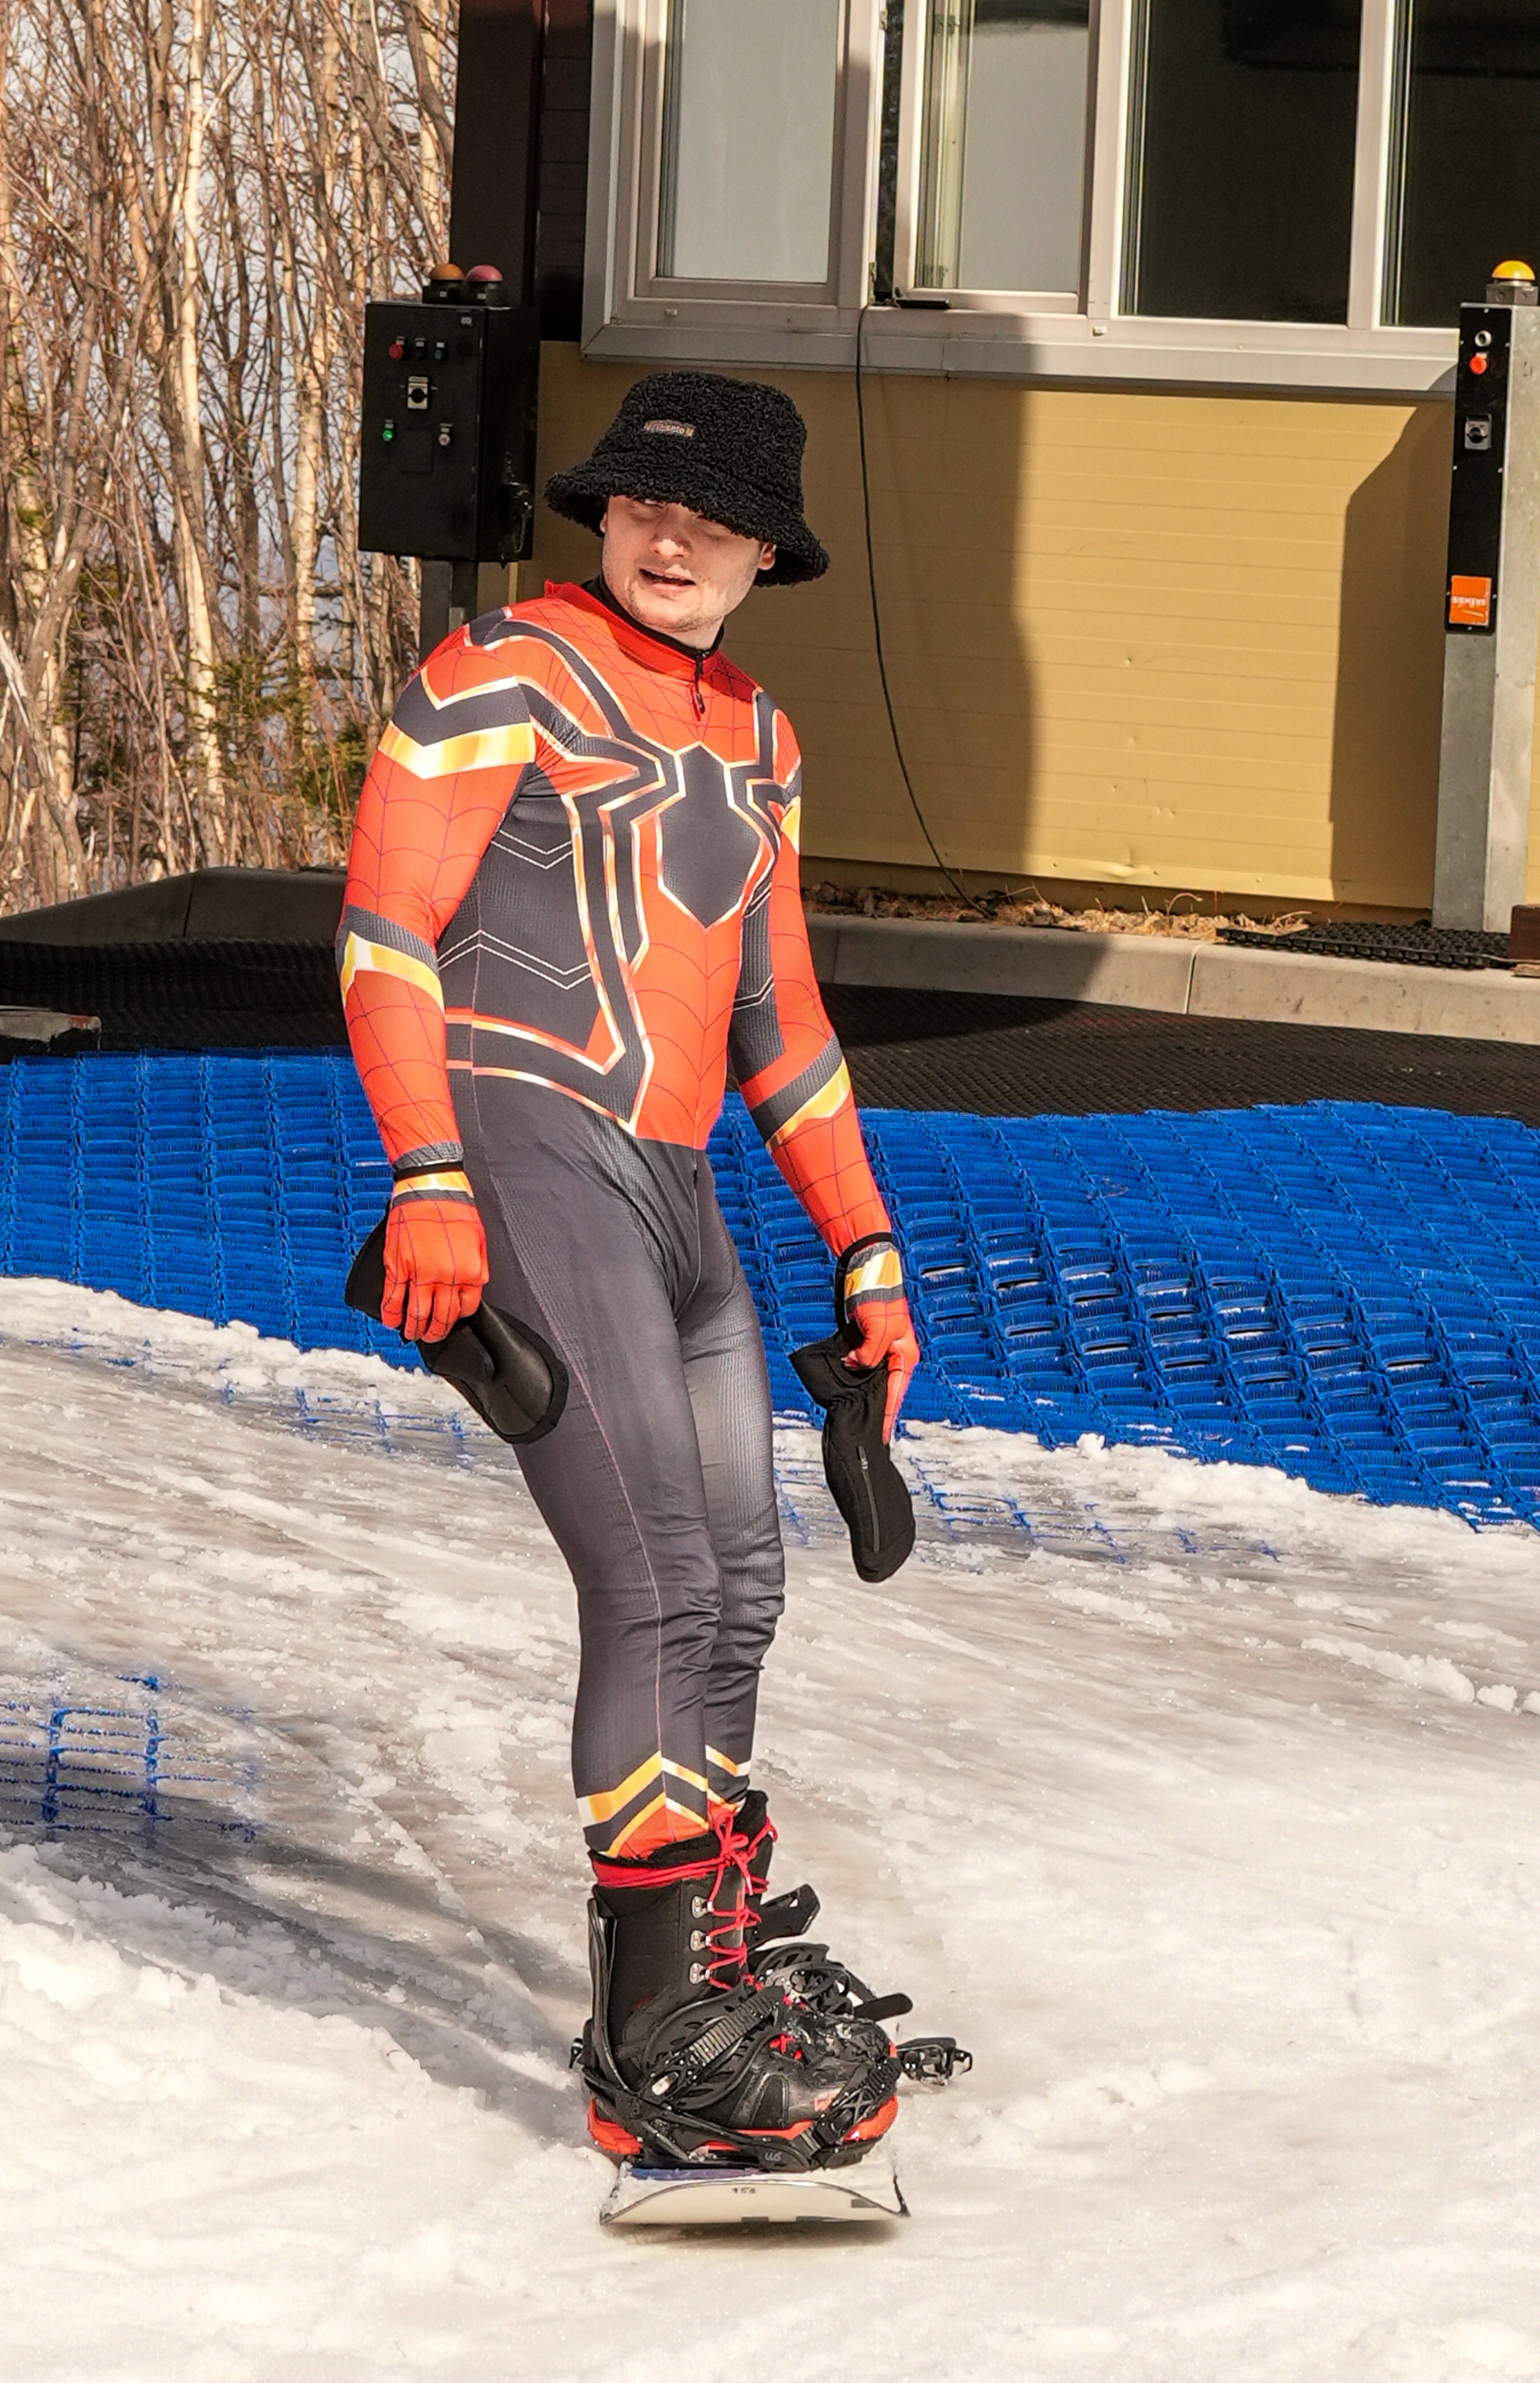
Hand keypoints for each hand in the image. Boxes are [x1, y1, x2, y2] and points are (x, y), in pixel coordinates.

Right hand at [383, 1174, 487, 1342]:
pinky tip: (391, 1321)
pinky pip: (393, 1298)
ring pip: (416, 1313)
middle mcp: (446, 1277)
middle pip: (441, 1317)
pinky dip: (391, 1313)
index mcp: (469, 1272)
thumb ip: (477, 1268)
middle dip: (436, 1332)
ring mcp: (419, 1273)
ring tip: (413, 1333)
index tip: (451, 1318)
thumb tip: (472, 1288)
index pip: (465, 1309)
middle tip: (432, 1337)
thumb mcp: (479, 1240)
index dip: (457, 1317)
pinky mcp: (398, 1265)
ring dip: (414, 1329)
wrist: (430, 1186)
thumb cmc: (455, 1208)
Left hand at [840, 1235, 919, 1441]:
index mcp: (905, 1354)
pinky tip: (843, 1384)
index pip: (895, 1393)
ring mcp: (880, 1345)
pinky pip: (860, 1361)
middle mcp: (895, 1352)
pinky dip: (852, 1371)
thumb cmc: (878, 1296)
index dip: (887, 1415)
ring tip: (854, 1413)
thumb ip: (868, 1355)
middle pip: (884, 1387)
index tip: (880, 1435)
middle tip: (866, 1430)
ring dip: (861, 1389)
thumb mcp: (877, 1330)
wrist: (866, 1267)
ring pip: (870, 1375)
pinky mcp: (866, 1337)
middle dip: (876, 1406)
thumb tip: (855, 1366)